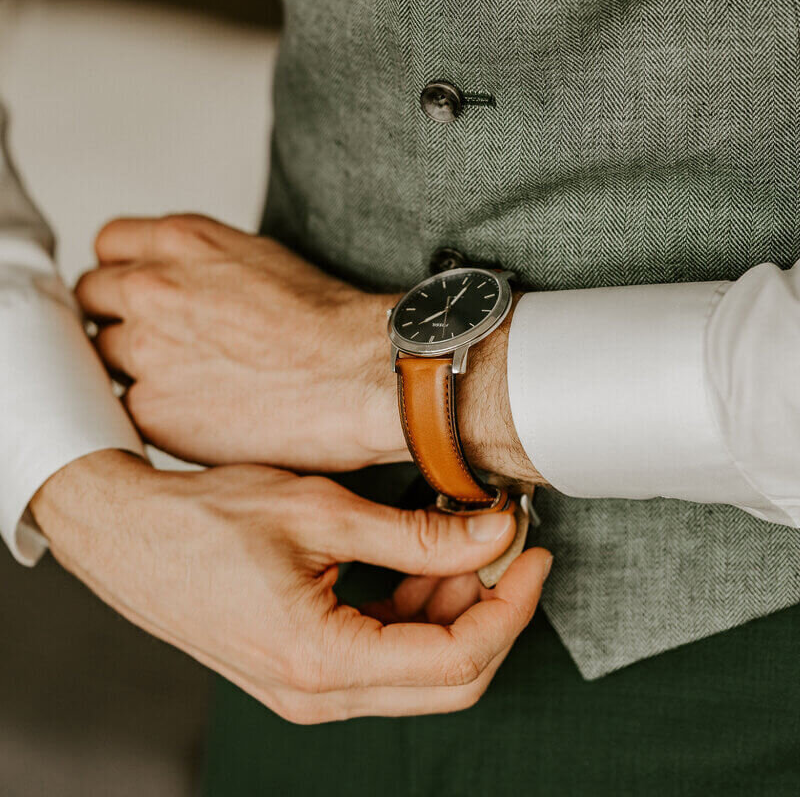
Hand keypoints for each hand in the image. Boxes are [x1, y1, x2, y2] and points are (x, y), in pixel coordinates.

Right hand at [31, 451, 551, 722]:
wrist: (127, 535)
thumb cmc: (206, 519)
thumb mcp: (320, 511)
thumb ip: (417, 531)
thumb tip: (494, 530)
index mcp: (324, 661)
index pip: (458, 659)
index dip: (511, 606)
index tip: (534, 554)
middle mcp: (318, 695)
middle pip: (446, 678)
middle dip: (488, 609)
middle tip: (502, 543)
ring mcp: (307, 690)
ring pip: (416, 668)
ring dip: (450, 607)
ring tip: (452, 536)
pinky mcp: (300, 671)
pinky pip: (381, 657)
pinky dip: (412, 611)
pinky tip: (415, 558)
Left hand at [75, 215, 406, 469]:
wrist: (354, 373)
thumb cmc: (323, 319)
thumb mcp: (254, 254)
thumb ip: (195, 260)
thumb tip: (171, 277)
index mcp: (178, 240)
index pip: (107, 245)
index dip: (124, 271)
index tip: (136, 292)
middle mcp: (150, 288)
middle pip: (91, 296)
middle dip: (116, 315)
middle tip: (154, 338)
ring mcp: (143, 350)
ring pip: (101, 354)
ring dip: (129, 364)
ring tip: (179, 377)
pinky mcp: (150, 408)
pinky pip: (123, 405)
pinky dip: (149, 409)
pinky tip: (189, 409)